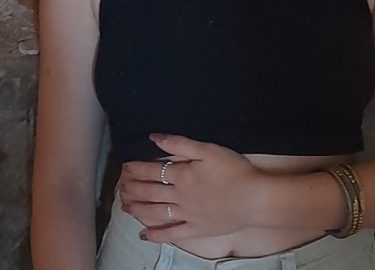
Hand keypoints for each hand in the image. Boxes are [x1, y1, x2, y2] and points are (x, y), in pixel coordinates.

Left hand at [119, 134, 263, 241]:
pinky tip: (144, 235)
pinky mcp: (196, 230)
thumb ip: (180, 143)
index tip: (125, 167)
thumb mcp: (208, 149)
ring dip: (138, 209)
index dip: (137, 168)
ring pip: (155, 213)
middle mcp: (180, 196)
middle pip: (150, 192)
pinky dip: (156, 236)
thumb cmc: (234, 170)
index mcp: (182, 174)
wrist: (254, 198)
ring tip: (125, 206)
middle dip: (132, 188)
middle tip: (120, 186)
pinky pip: (172, 234)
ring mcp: (187, 215)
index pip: (153, 170)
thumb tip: (154, 137)